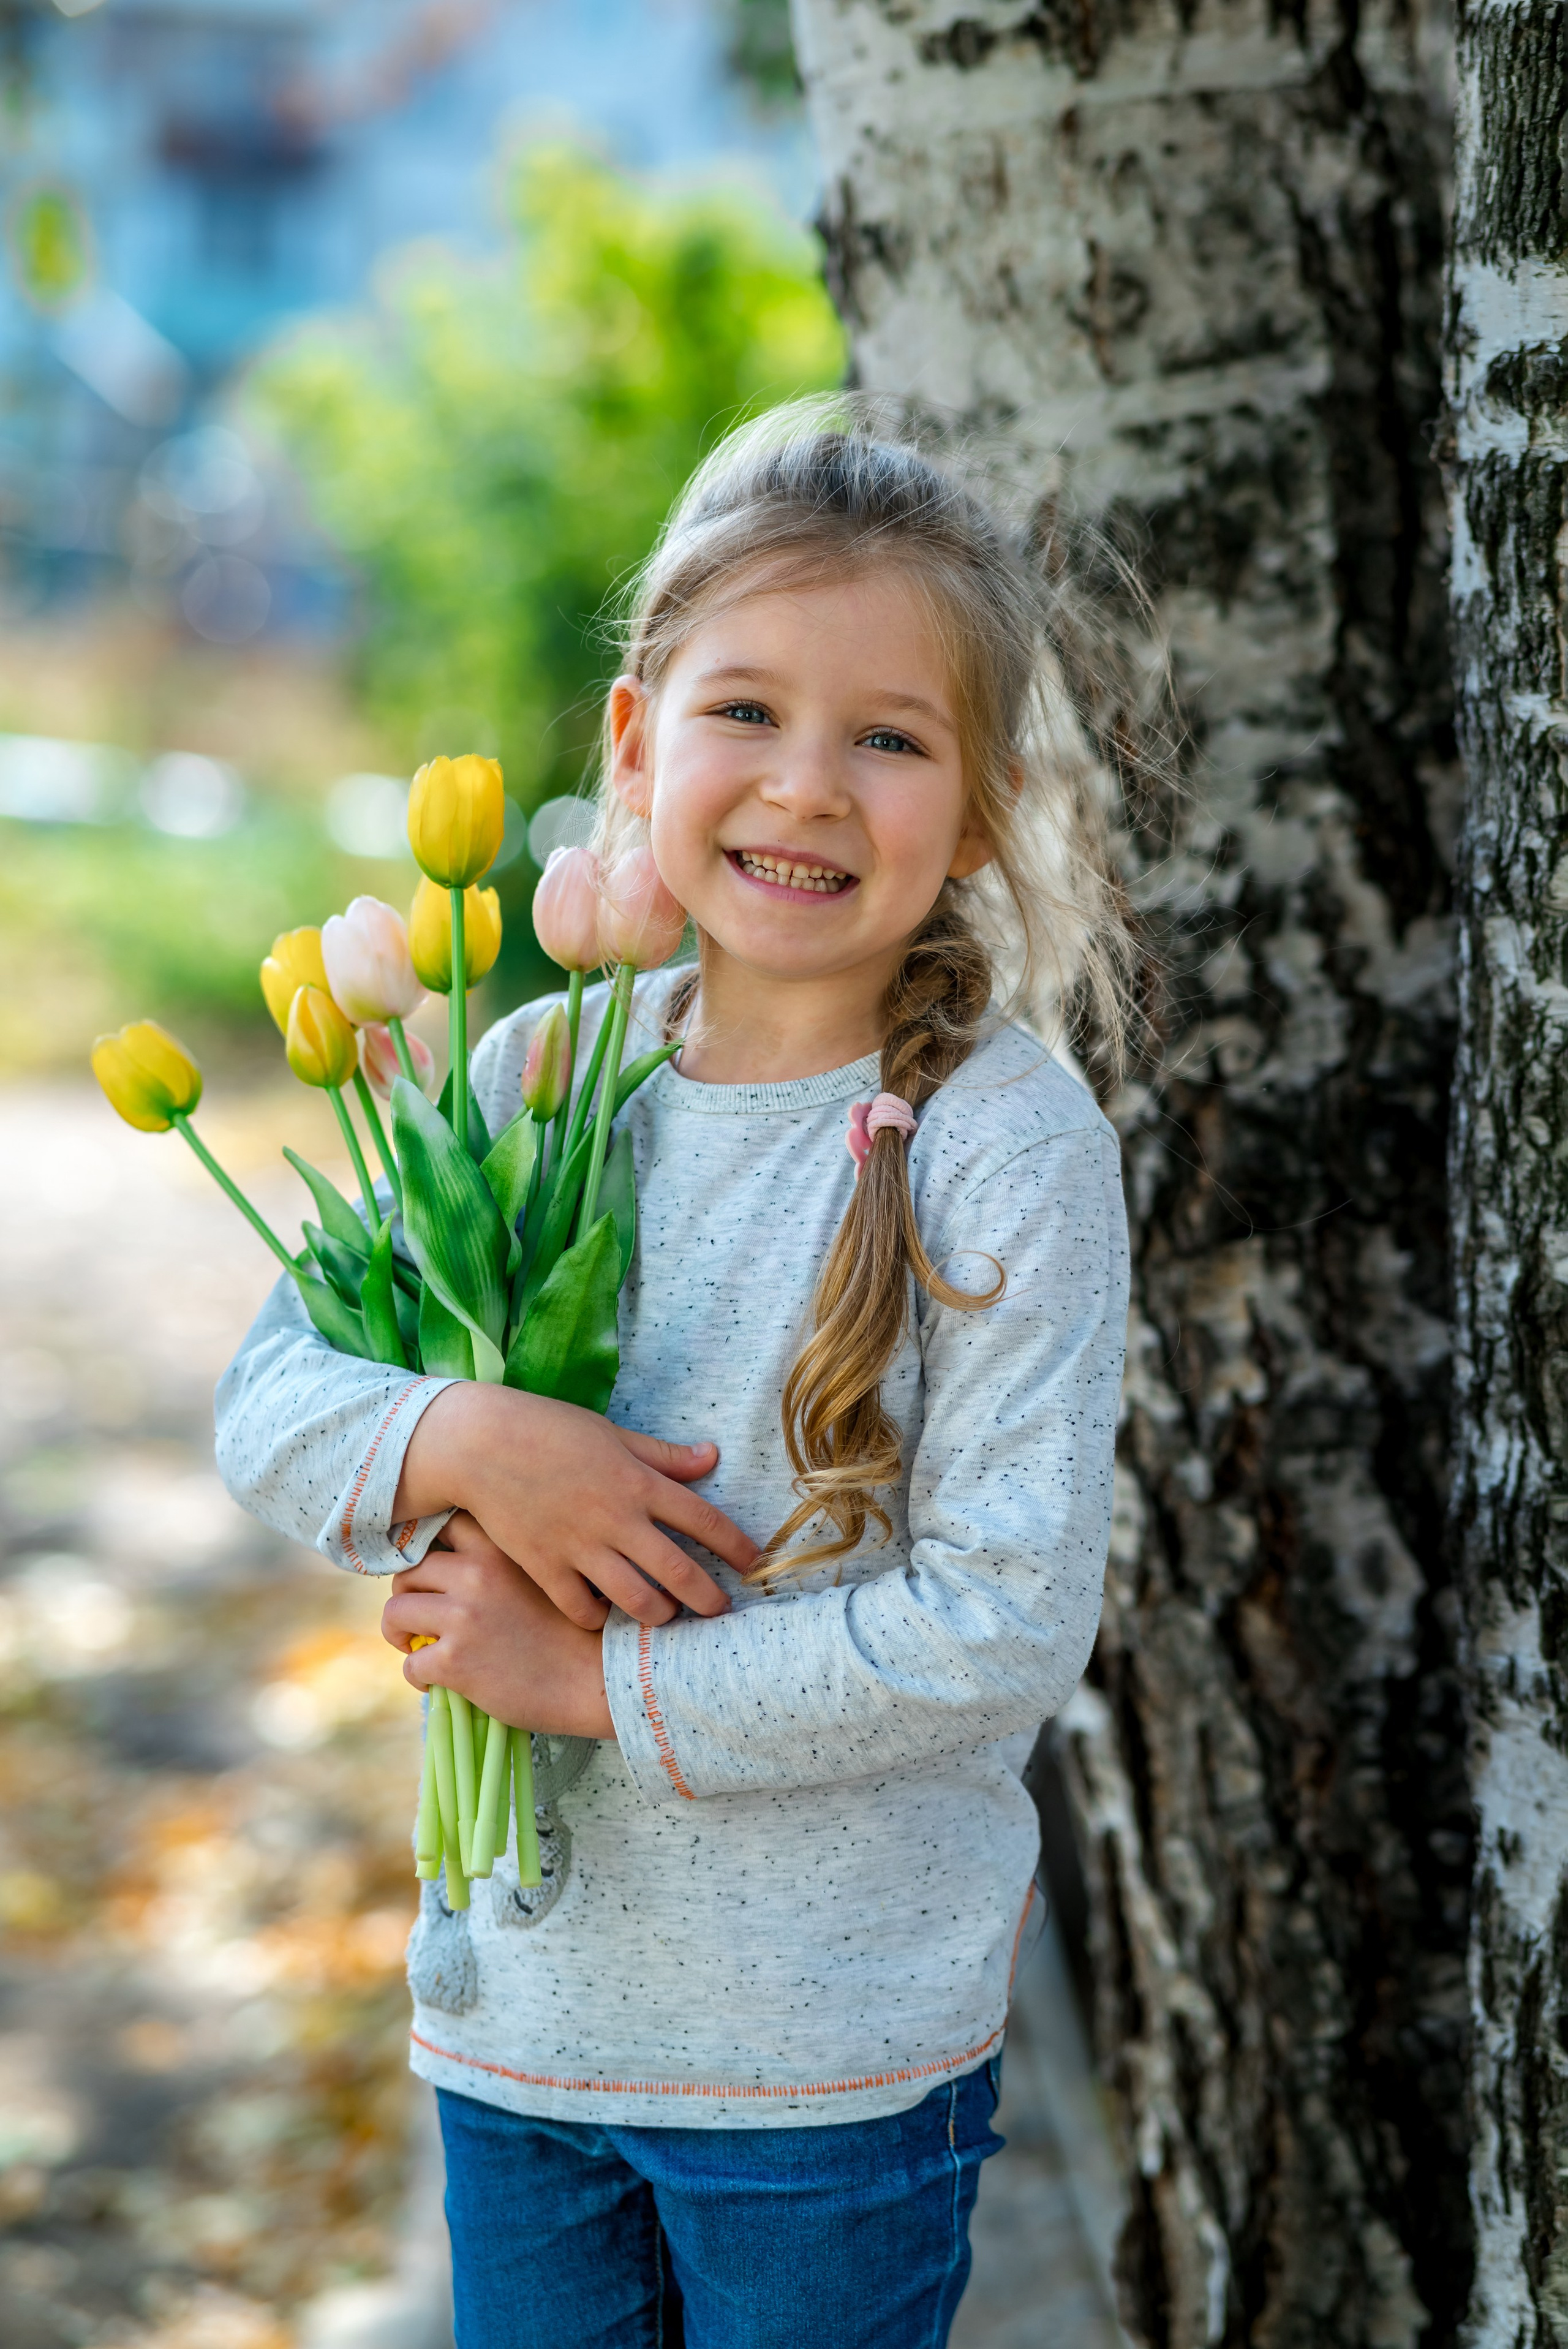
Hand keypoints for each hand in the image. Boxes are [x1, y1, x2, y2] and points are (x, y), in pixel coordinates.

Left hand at [382, 1511, 613, 1737]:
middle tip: (424, 1618)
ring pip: (395, 1613)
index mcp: (499, 1548)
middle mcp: (475, 1574)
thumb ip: (499, 1566)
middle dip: (410, 1595)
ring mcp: (462, 1617)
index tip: (431, 1571)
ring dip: (402, 1633)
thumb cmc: (575, 1630)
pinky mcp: (454, 1660)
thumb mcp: (542, 1575)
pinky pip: (410, 1664)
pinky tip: (442, 1682)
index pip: (441, 1525)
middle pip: (409, 1571)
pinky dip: (419, 1676)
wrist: (598, 1680)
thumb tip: (449, 1570)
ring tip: (420, 1647)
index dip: (428, 1548)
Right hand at [392, 1383, 757, 1630]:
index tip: (755, 1563)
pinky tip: (606, 1614)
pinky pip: (582, 1608)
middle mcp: (616, 1518)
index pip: (704, 1519)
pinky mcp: (544, 1566)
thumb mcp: (612, 1434)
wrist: (478, 1443)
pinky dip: (599, 1618)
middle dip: (708, 1598)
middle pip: (678, 1570)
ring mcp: (579, 1546)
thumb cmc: (548, 1430)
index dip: (736, 1546)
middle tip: (721, 1611)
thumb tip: (712, 1456)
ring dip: (659, 1614)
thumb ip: (663, 1455)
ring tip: (667, 1617)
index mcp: (638, 1481)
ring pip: (636, 1599)